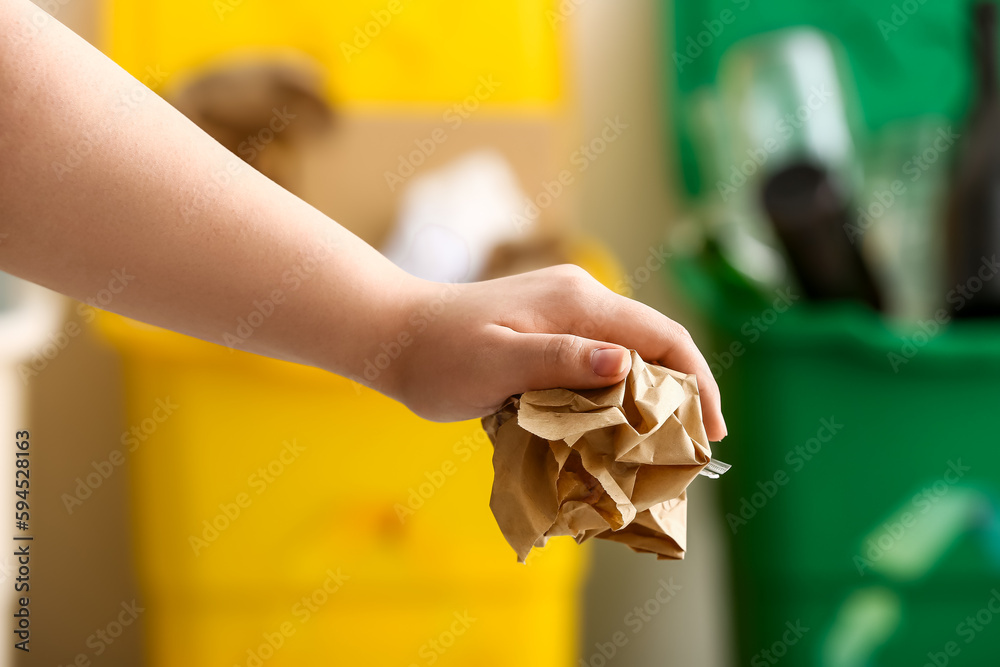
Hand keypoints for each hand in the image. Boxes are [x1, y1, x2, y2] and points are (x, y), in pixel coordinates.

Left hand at [385, 264, 726, 439]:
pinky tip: (615, 426)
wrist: (393, 334)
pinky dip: (616, 394)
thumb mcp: (497, 363)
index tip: (712, 432)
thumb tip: (625, 364)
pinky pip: (599, 361)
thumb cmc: (438, 354)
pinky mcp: (548, 329)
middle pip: (653, 345)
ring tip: (660, 446)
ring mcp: (564, 311)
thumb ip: (561, 361)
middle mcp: (579, 298)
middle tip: (690, 451)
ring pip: (628, 354)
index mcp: (577, 302)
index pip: (661, 336)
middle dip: (682, 394)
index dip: (698, 381)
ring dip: (650, 397)